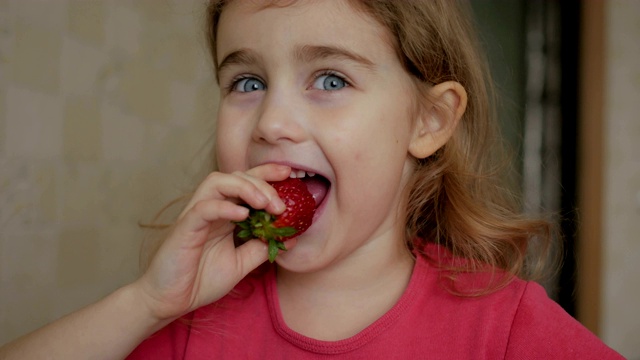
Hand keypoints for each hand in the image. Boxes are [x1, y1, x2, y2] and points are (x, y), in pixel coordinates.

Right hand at [133, 164, 290, 321]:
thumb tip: (290, 239)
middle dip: (262, 184)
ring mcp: (196, 215)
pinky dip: (224, 207)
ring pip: (217, 182)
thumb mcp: (240, 264)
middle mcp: (210, 208)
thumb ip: (261, 248)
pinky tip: (242, 215)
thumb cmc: (200, 280)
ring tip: (263, 204)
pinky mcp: (185, 228)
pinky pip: (203, 208)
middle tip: (281, 205)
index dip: (266, 173)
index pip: (246, 182)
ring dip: (245, 187)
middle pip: (235, 176)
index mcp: (224, 213)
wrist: (170, 301)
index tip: (289, 174)